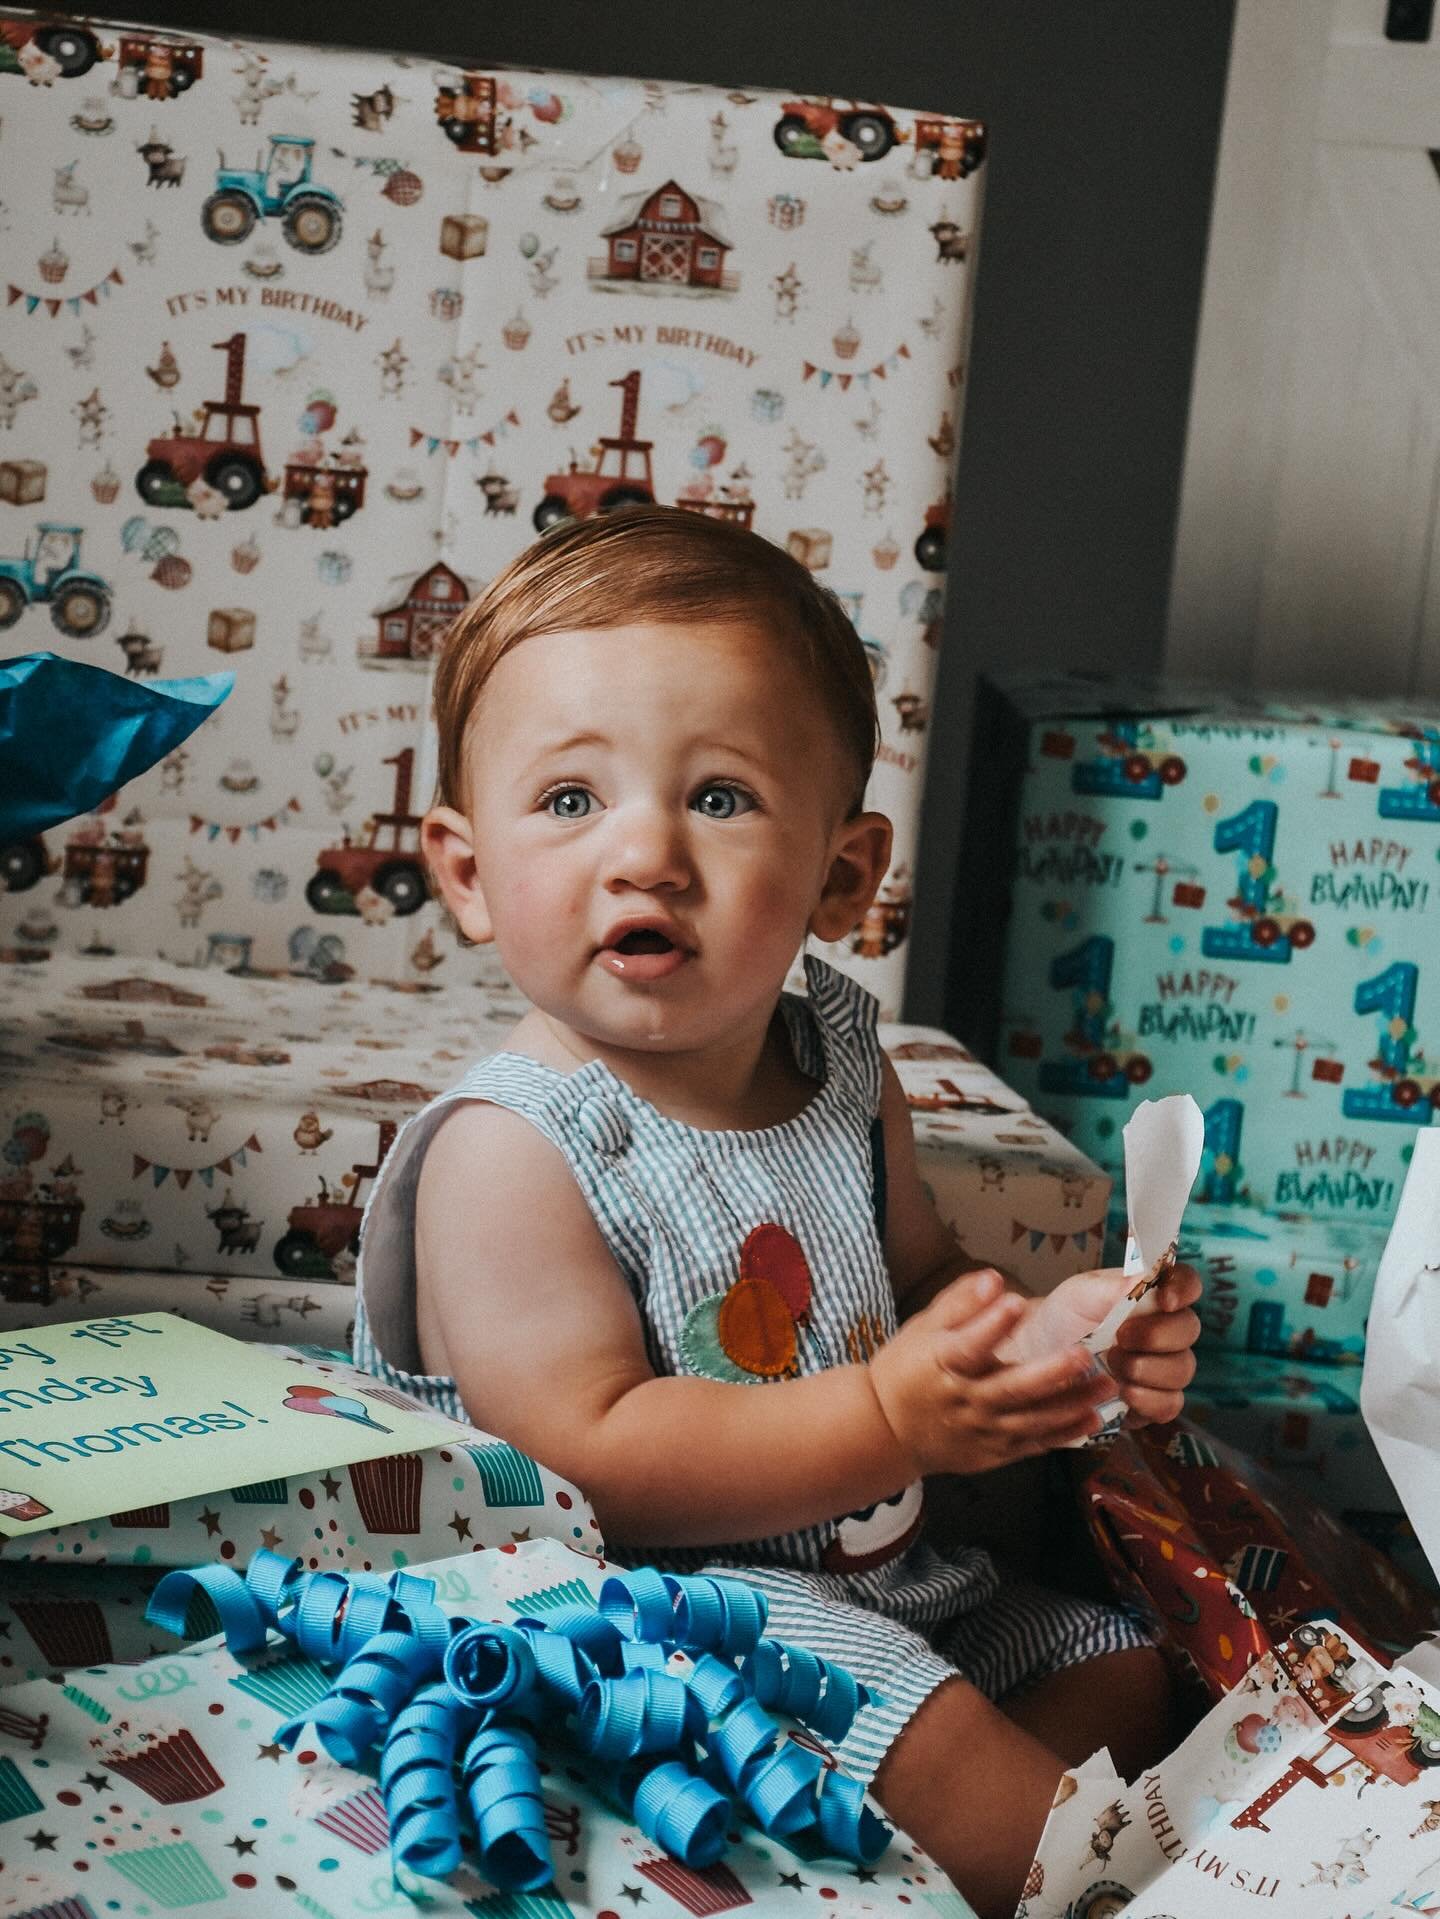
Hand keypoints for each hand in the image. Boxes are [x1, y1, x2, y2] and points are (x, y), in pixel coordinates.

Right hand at [867, 1267, 1113, 1476]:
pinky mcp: (995, 1452)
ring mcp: (982, 1431)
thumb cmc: (909, 1368)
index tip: (1017, 1301)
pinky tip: (1093, 1418)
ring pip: (1031, 1419)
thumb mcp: (923, 1328)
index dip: (991, 1325)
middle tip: (1084, 1354)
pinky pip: (1033, 1443)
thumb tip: (993, 1279)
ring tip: (1106, 1384)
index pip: (967, 1345)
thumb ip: (960, 1303)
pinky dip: (1064, 1433)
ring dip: (1071, 1404)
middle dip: (1049, 1373)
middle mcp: (964, 1401)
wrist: (889, 1430)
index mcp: (941, 1364)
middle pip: (1009, 1388)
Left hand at [1003, 1263, 1201, 1427]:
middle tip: (1120, 1337)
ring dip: (1147, 1368)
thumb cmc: (1065, 1316)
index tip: (1165, 1300)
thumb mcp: (1081, 1293)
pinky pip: (1171, 1404)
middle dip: (1156, 1335)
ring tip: (1111, 1363)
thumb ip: (1115, 1286)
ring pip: (1182, 1369)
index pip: (1187, 1284)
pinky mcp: (1153, 1401)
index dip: (1184, 1289)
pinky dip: (1149, 1399)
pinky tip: (1124, 1393)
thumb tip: (1149, 1275)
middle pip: (1189, 1329)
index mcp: (1152, 1294)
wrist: (1039, 1356)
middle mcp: (1165, 1329)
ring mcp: (1163, 1367)